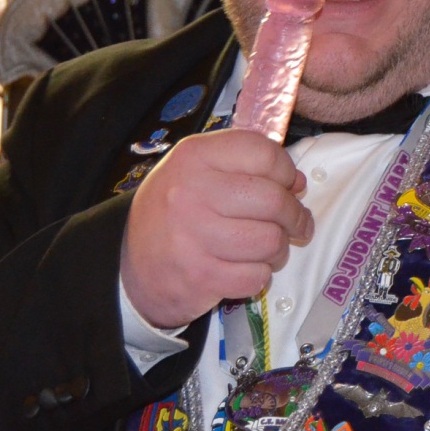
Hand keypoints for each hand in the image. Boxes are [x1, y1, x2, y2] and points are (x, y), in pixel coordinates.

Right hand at [120, 129, 313, 327]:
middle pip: (274, 200)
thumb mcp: (197, 171)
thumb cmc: (174, 212)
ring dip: (278, 249)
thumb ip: (245, 166)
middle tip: (296, 224)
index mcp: (194, 157)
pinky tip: (244, 268)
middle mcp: (191, 192)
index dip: (287, 172)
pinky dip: (259, 275)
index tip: (290, 186)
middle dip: (295, 216)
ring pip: (271, 241)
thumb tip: (298, 182)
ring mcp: (194, 237)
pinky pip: (257, 276)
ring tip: (266, 248)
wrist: (131, 266)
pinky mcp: (201, 277)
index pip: (264, 154)